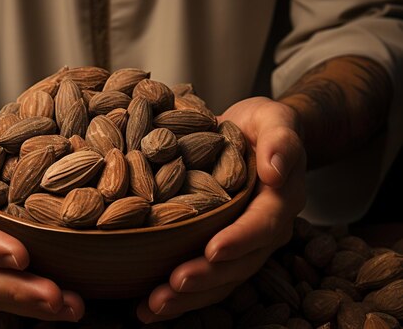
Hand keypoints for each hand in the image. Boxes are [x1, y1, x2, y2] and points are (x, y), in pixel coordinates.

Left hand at [137, 96, 306, 322]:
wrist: (255, 136)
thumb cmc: (263, 125)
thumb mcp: (275, 119)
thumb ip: (281, 140)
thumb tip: (276, 168)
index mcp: (279, 201)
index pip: (262, 225)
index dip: (239, 240)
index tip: (212, 250)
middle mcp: (263, 230)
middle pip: (238, 264)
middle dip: (205, 279)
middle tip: (170, 288)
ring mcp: (241, 244)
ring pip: (219, 279)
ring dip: (187, 298)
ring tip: (152, 308)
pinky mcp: (218, 248)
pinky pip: (202, 275)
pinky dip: (177, 295)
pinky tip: (146, 307)